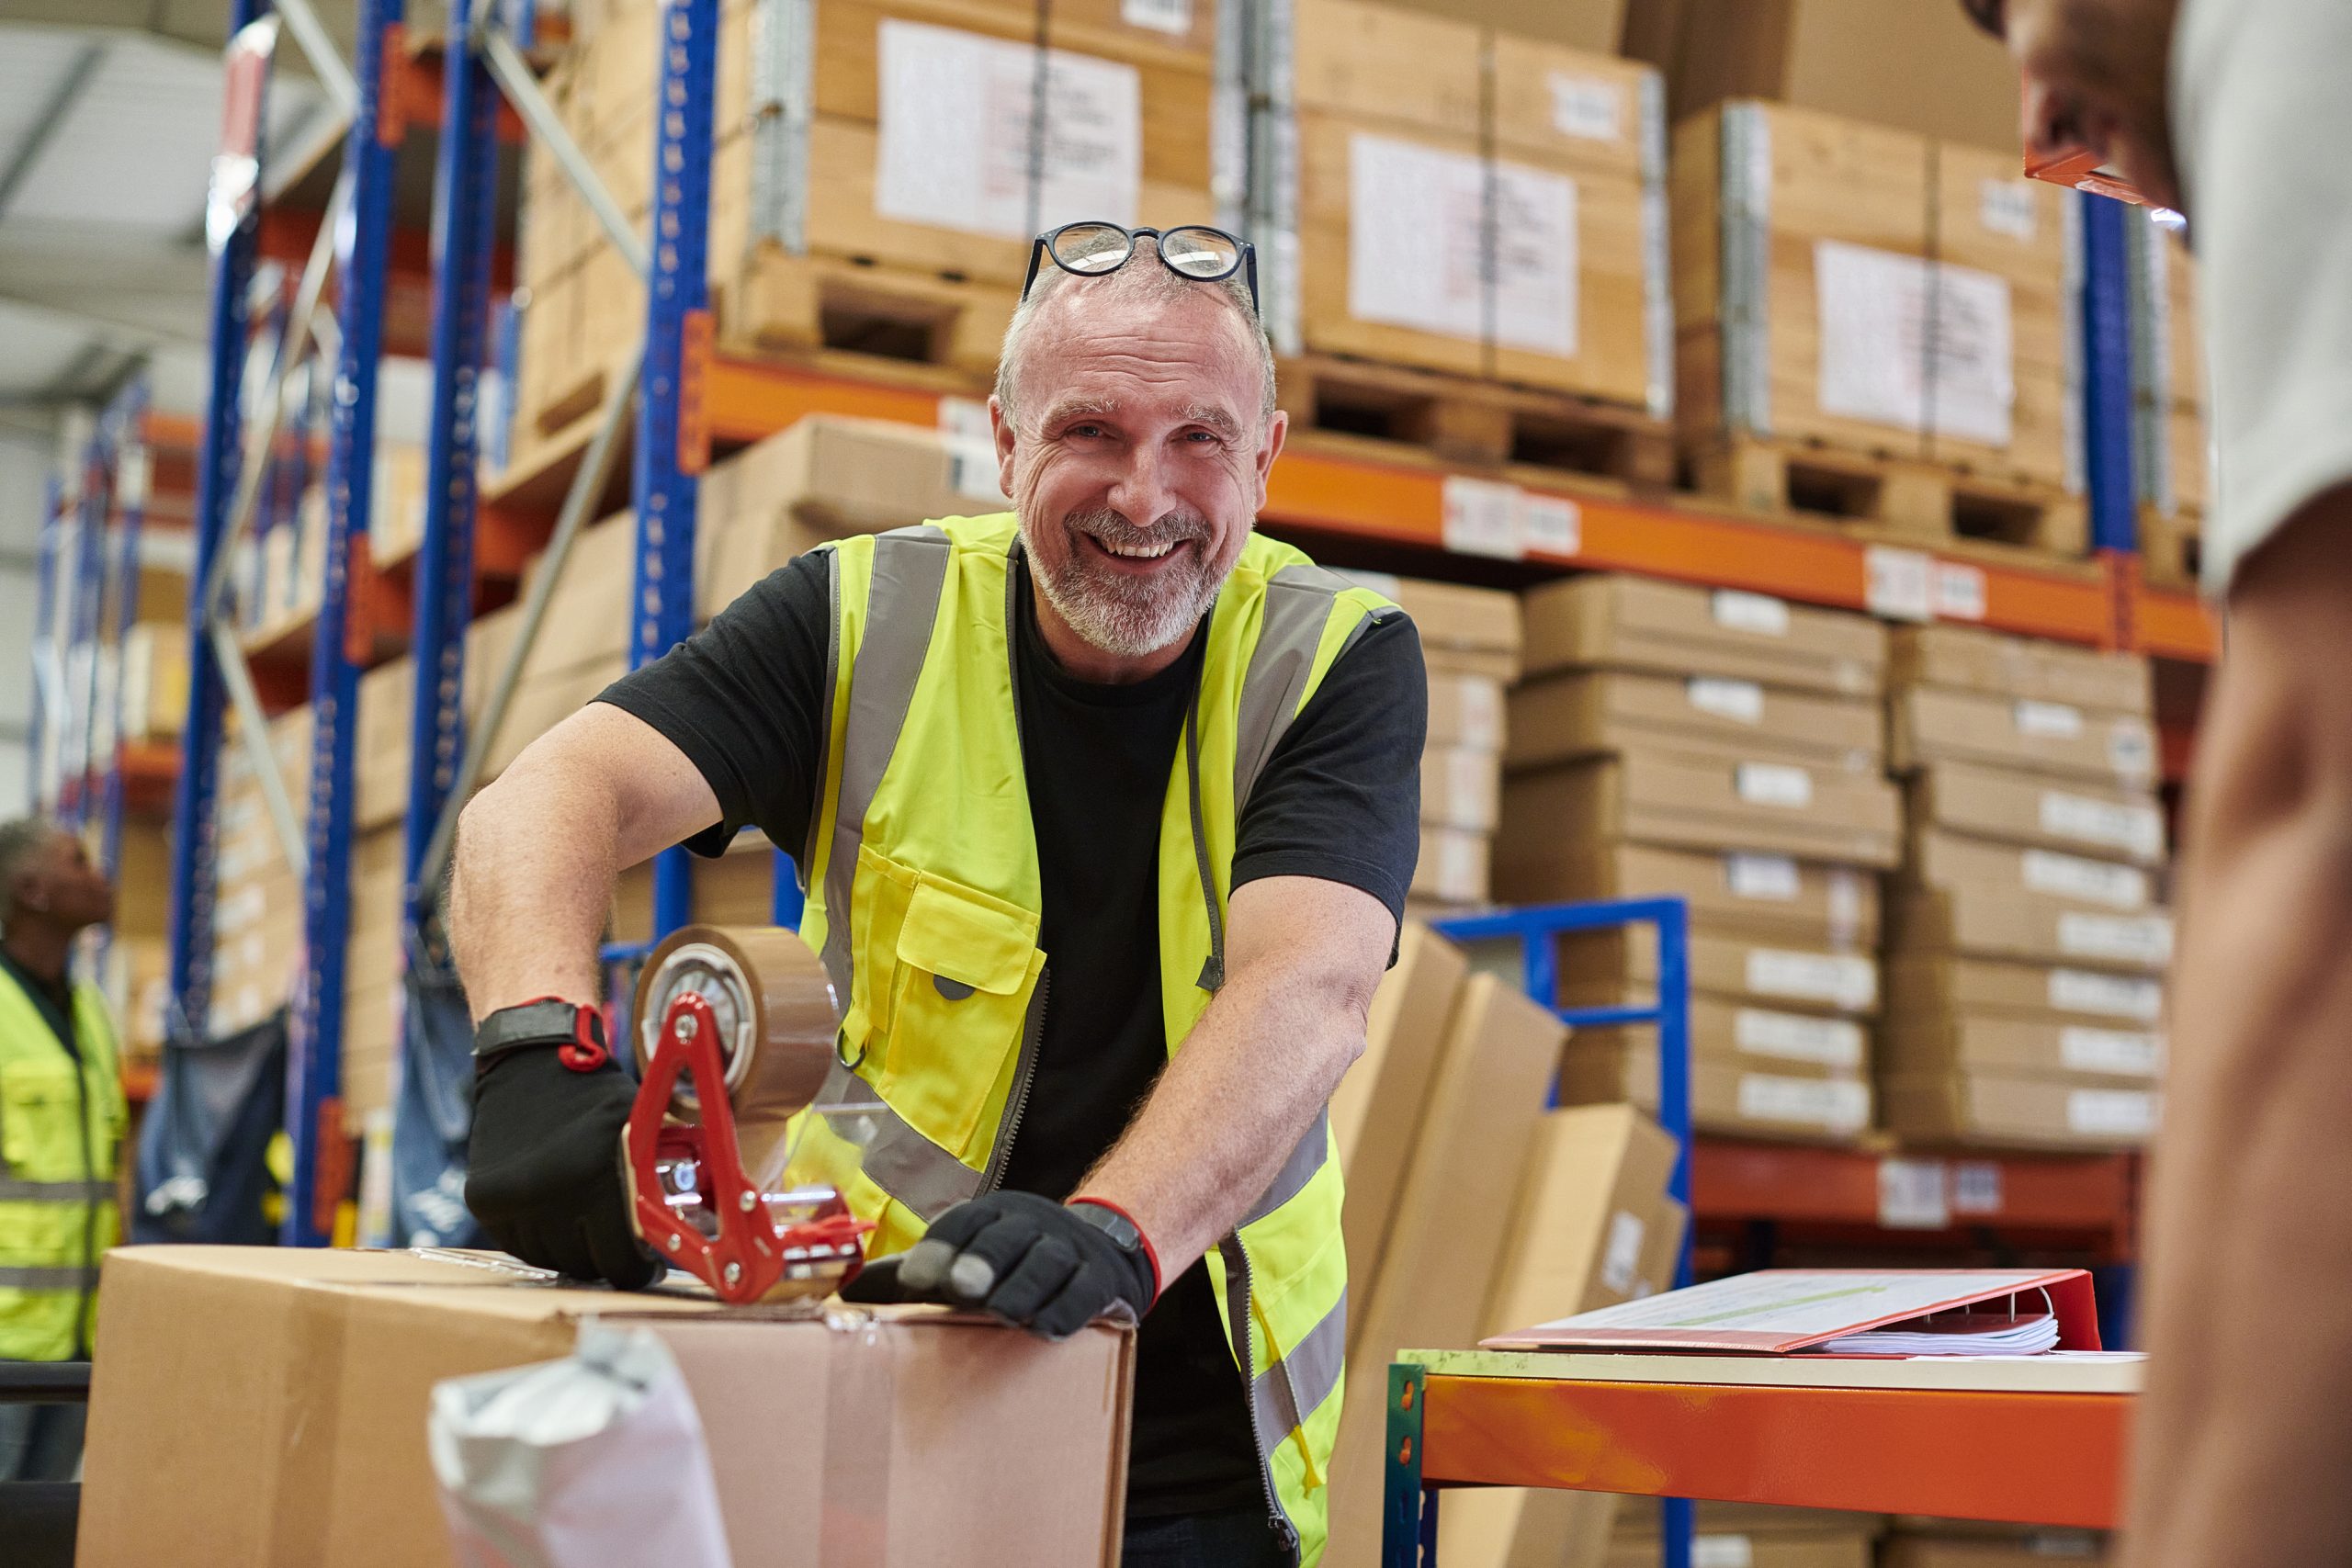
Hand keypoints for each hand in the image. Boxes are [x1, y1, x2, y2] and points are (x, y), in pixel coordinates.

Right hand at [464, 1043, 661, 1288]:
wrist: (531, 1062)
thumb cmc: (596, 1097)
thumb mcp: (639, 1129)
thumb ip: (660, 1179)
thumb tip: (697, 1227)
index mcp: (598, 1174)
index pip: (621, 1262)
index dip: (639, 1270)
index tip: (647, 1265)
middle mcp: (551, 1191)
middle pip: (586, 1266)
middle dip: (609, 1260)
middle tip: (621, 1246)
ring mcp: (512, 1199)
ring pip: (551, 1259)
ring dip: (572, 1250)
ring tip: (587, 1226)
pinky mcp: (483, 1200)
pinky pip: (518, 1245)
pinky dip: (540, 1239)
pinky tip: (557, 1218)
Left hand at [840, 1190, 1157, 1339]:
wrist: (1101, 1253)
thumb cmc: (1011, 1265)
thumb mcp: (964, 1260)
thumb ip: (909, 1277)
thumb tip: (841, 1292)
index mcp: (992, 1216)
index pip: (964, 1222)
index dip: (940, 1246)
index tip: (913, 1277)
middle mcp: (1031, 1225)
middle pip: (1005, 1237)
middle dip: (982, 1259)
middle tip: (961, 1287)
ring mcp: (1069, 1250)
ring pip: (1046, 1261)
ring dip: (1023, 1285)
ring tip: (1003, 1311)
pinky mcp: (1100, 1281)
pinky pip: (1083, 1292)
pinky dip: (1065, 1308)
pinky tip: (1045, 1328)